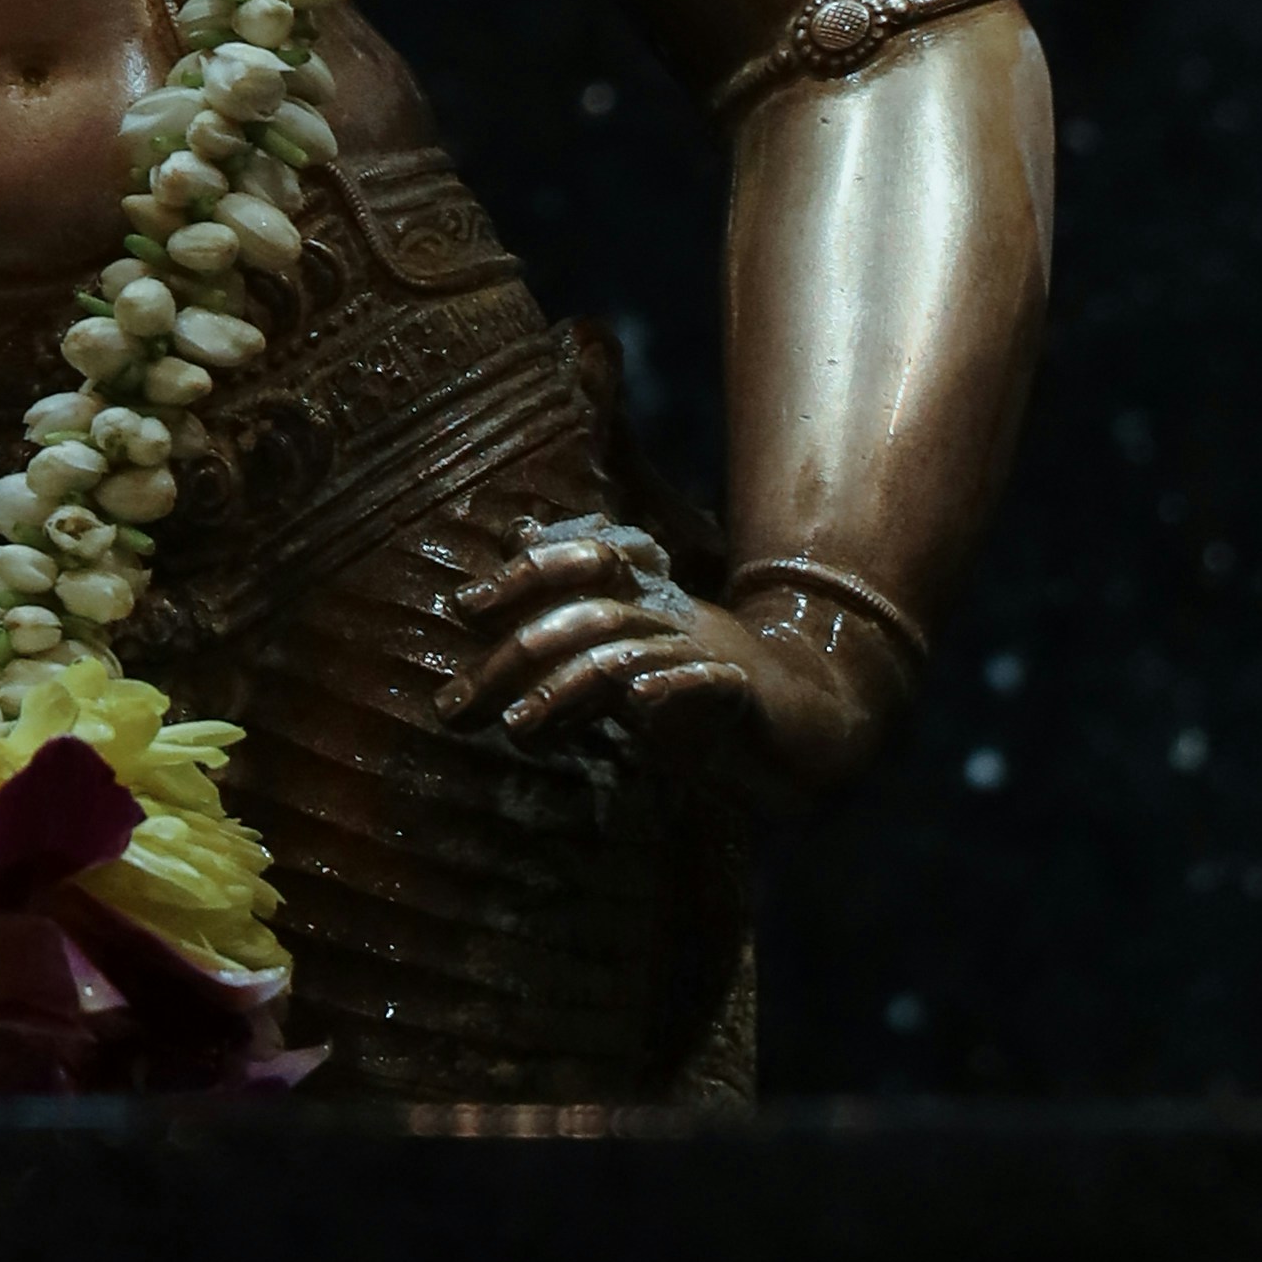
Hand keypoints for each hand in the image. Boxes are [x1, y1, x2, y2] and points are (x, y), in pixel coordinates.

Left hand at [441, 517, 872, 790]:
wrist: (808, 719)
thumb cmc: (703, 683)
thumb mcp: (630, 644)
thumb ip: (571, 601)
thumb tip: (517, 532)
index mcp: (642, 597)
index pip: (579, 562)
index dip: (521, 575)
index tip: (460, 608)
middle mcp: (669, 614)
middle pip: (585, 617)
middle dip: (513, 661)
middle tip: (454, 708)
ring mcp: (707, 652)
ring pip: (627, 655)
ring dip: (566, 690)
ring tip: (518, 729)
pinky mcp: (743, 695)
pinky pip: (707, 684)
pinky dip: (674, 688)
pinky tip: (639, 704)